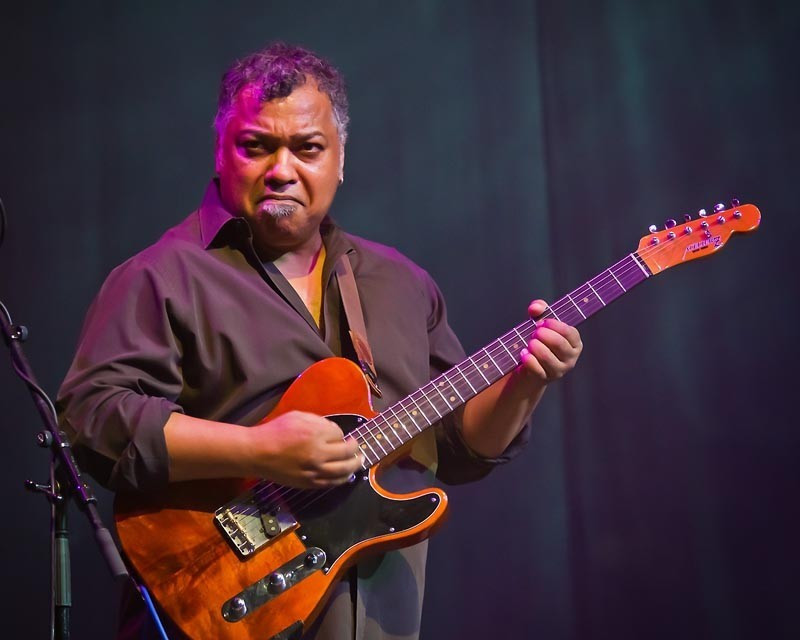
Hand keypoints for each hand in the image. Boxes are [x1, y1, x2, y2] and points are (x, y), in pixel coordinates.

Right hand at [248, 411, 363, 488]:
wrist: (258, 453)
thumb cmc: (276, 431)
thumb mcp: (298, 416)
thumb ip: (319, 422)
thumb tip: (333, 431)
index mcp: (316, 433)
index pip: (339, 434)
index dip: (339, 434)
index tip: (336, 435)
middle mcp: (318, 453)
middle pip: (347, 452)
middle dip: (355, 449)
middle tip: (357, 447)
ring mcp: (315, 470)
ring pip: (344, 470)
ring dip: (354, 465)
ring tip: (358, 461)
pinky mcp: (310, 483)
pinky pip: (332, 483)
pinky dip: (342, 479)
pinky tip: (346, 475)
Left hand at [518, 299, 582, 384]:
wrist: (529, 367)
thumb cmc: (538, 340)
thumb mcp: (540, 322)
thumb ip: (539, 308)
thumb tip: (536, 308)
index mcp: (574, 343)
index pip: (569, 332)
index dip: (553, 325)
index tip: (540, 323)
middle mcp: (571, 358)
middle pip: (558, 343)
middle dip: (542, 335)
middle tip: (534, 333)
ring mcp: (559, 370)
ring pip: (547, 357)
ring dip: (534, 346)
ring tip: (529, 343)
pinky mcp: (545, 379)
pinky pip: (536, 368)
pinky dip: (528, 359)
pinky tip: (523, 353)